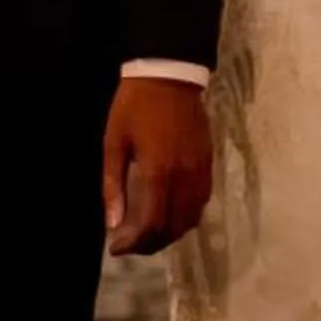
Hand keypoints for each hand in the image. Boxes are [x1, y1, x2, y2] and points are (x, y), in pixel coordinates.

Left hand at [101, 77, 211, 255]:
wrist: (170, 74)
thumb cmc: (135, 106)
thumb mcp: (114, 142)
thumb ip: (113, 185)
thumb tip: (113, 224)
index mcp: (158, 172)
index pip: (151, 224)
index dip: (133, 243)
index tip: (115, 247)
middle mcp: (183, 177)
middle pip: (172, 228)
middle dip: (150, 244)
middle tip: (129, 243)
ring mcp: (200, 172)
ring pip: (190, 219)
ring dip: (169, 234)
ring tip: (147, 232)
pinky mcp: (208, 164)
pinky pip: (201, 202)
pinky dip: (185, 217)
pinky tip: (169, 213)